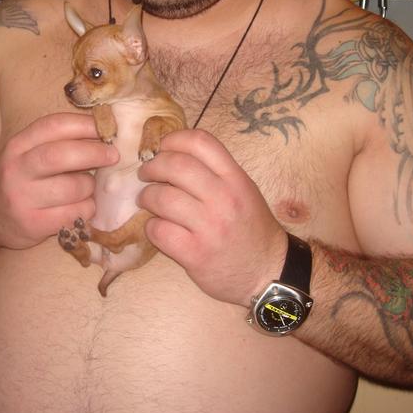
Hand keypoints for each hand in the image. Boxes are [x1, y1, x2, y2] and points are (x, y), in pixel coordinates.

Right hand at [0, 112, 117, 249]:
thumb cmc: (23, 178)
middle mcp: (16, 169)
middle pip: (61, 155)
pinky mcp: (32, 224)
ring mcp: (22, 198)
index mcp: (18, 144)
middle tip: (113, 155)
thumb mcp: (30, 152)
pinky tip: (82, 206)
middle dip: (95, 153)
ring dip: (90, 186)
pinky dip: (87, 208)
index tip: (107, 128)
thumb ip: (60, 141)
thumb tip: (106, 131)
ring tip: (88, 187)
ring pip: (73, 187)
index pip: (54, 125)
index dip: (85, 125)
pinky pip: (74, 213)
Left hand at [137, 129, 287, 305]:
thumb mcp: (243, 191)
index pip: (201, 142)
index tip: (162, 147)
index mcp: (236, 179)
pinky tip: (156, 227)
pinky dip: (151, 226)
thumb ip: (215, 172)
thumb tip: (171, 155)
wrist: (267, 273)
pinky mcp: (195, 253)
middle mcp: (224, 198)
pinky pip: (159, 230)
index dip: (174, 139)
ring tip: (146, 200)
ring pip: (162, 197)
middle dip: (152, 167)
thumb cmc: (251, 229)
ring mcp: (210, 226)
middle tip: (145, 174)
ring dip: (147, 196)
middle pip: (176, 165)